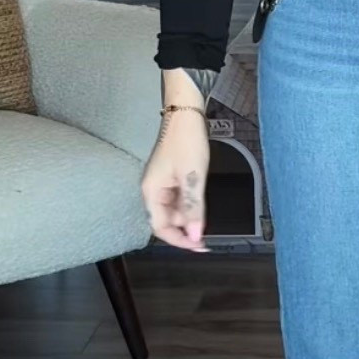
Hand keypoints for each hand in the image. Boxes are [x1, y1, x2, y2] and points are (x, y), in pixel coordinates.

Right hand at [141, 110, 210, 250]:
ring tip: (206, 215)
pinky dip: (190, 204)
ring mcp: (161, 183)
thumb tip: (196, 234)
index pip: (160, 227)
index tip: (199, 246)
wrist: (186, 113)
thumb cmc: (186, 141)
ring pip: (174, 210)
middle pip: (166, 220)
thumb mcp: (193, 178)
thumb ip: (193, 208)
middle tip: (207, 234)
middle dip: (186, 228)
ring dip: (189, 215)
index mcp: (151, 192)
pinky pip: (178, 198)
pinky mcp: (170, 176)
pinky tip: (201, 201)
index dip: (179, 240)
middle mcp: (152, 190)